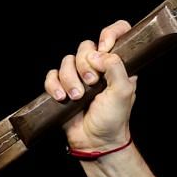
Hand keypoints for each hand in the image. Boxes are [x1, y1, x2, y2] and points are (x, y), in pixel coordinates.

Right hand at [45, 19, 135, 152]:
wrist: (96, 142)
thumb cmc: (114, 119)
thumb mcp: (124, 92)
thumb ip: (116, 67)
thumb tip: (99, 53)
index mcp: (117, 64)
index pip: (117, 34)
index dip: (110, 34)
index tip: (105, 47)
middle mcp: (98, 67)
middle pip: (85, 46)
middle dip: (85, 64)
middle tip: (92, 83)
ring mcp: (79, 76)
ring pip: (67, 61)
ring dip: (70, 79)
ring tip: (78, 97)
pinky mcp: (62, 87)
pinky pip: (52, 75)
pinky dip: (55, 85)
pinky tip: (62, 98)